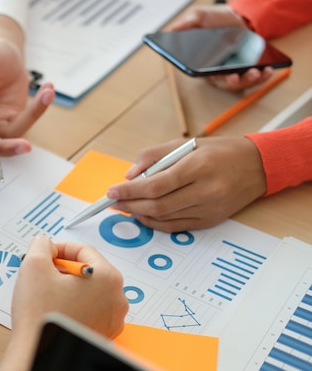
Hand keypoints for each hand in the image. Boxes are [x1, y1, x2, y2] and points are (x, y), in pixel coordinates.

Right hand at [0, 236, 126, 370]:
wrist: (39, 350)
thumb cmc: (41, 315)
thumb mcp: (34, 264)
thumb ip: (41, 244)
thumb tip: (46, 243)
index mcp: (108, 278)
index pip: (83, 250)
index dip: (60, 249)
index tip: (46, 255)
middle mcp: (117, 299)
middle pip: (89, 270)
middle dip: (65, 269)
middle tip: (45, 275)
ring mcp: (112, 319)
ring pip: (89, 290)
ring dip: (69, 287)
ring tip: (48, 294)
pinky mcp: (103, 333)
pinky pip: (90, 309)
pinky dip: (74, 305)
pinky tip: (56, 308)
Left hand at [107, 137, 266, 231]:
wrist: (258, 166)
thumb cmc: (220, 152)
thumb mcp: (186, 144)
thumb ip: (154, 156)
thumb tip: (130, 174)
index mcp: (197, 167)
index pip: (155, 184)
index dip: (130, 191)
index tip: (112, 191)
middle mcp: (205, 191)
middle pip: (158, 205)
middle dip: (130, 205)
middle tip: (113, 202)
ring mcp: (209, 209)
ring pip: (165, 218)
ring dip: (139, 215)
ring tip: (124, 207)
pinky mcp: (210, 221)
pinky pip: (176, 227)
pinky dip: (155, 223)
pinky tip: (143, 215)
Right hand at [170, 4, 272, 91]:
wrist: (237, 17)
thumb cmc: (215, 19)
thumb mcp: (199, 15)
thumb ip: (187, 22)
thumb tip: (172, 30)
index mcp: (200, 60)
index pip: (200, 73)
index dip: (207, 76)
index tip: (216, 75)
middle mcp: (214, 69)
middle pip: (221, 82)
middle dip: (231, 82)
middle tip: (235, 77)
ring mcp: (230, 70)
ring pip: (237, 83)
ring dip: (247, 81)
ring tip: (256, 72)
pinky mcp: (245, 69)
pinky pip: (251, 79)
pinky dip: (260, 77)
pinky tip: (266, 70)